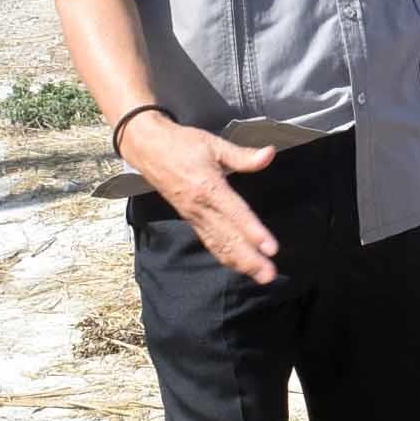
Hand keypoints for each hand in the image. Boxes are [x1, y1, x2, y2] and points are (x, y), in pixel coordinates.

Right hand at [133, 116, 283, 283]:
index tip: (270, 249)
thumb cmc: (181, 144)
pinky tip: (237, 265)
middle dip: (249, 259)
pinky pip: (209, 241)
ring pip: (219, 244)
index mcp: (208, 187)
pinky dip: (224, 255)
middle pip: (228, 238)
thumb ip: (243, 155)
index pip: (235, 214)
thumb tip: (269, 154)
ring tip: (259, 276)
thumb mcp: (214, 144)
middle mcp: (200, 207)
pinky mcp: (191, 219)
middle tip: (269, 275)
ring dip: (239, 262)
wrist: (148, 149)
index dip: (254, 232)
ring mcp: (194, 216)